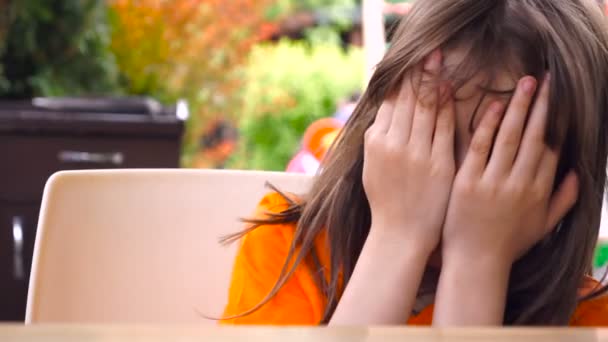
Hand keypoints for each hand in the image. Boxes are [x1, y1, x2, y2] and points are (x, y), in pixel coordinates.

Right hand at [362, 49, 454, 253]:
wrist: (401, 234)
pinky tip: (450, 89)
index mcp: (376, 143)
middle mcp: (393, 144)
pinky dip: (446, 107)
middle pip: (407, 101)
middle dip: (418, 74)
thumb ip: (377, 139)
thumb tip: (384, 114)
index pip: (389, 103)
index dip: (400, 82)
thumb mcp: (372, 167)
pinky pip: (443, 128)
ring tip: (439, 61)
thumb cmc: (386, 202)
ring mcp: (416, 153)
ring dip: (432, 82)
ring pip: (425, 109)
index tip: (409, 65)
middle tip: (429, 53)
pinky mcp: (438, 163)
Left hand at [442, 74, 579, 266]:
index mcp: (539, 192)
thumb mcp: (542, 226)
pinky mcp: (468, 182)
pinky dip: (488, 125)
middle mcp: (520, 184)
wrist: (475, 262)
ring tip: (527, 83)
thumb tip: (578, 175)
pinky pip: (480, 148)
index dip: (556, 122)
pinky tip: (495, 105)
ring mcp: (493, 182)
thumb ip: (562, 200)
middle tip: (547, 79)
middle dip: (542, 106)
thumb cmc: (508, 244)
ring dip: (519, 108)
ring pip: (510, 137)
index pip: (552, 148)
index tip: (559, 99)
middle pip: (535, 137)